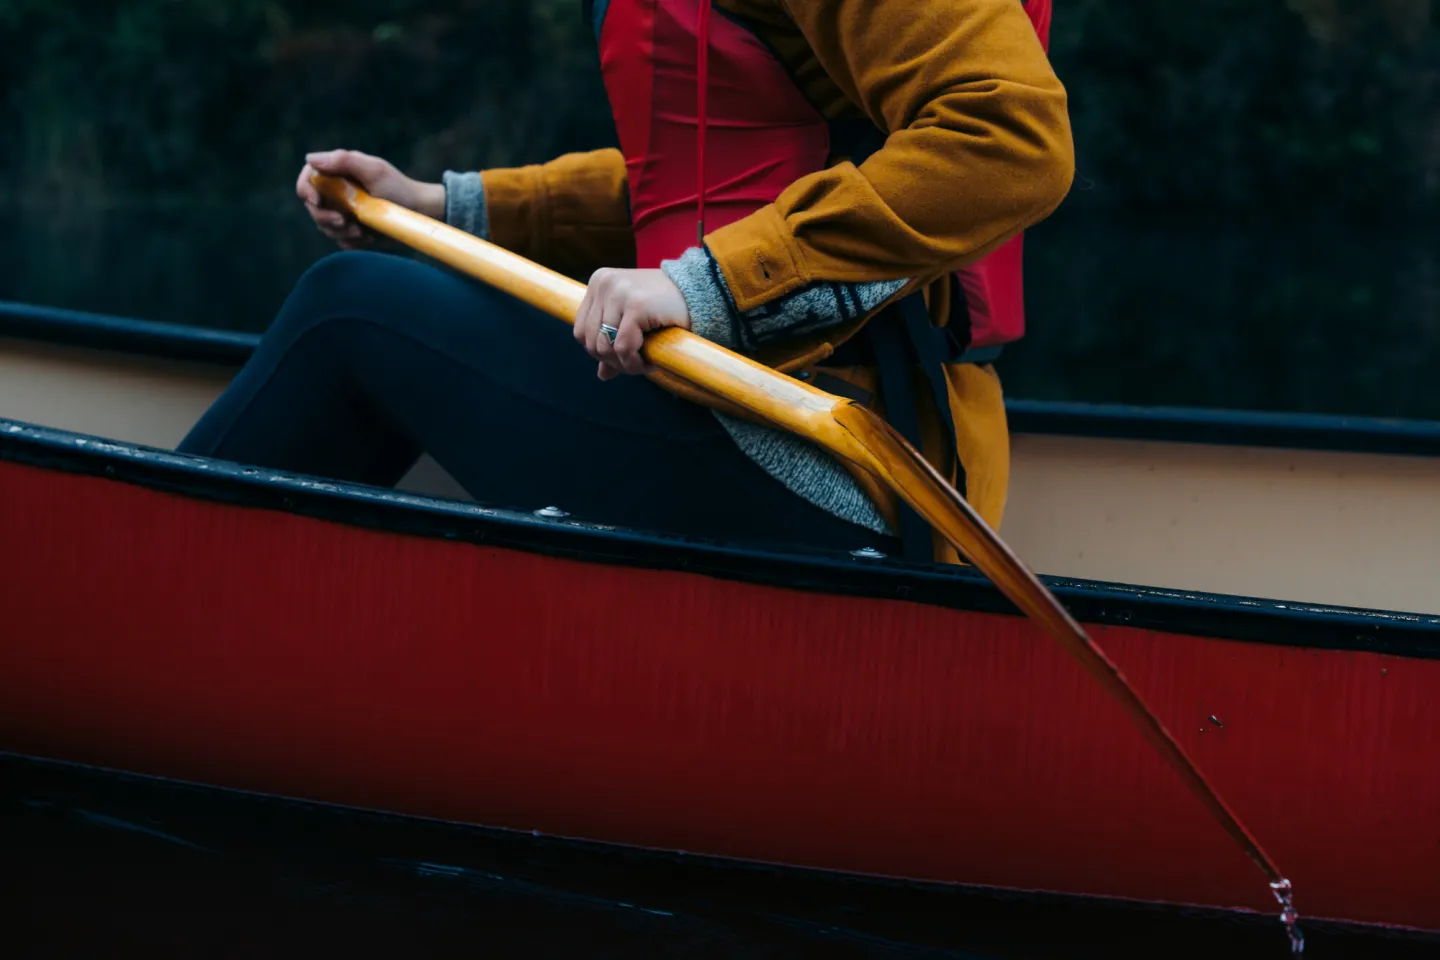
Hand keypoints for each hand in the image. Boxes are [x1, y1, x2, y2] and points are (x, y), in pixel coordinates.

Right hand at [295, 149, 445, 249]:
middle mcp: (336, 193)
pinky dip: (353, 242)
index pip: (307, 180)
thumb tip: (310, 159)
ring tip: (363, 229)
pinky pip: (341, 242)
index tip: (317, 202)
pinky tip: (369, 236)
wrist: (420, 212)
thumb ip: (343, 160)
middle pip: (312, 208)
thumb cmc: (399, 187)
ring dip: (342, 232)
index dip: (307, 190)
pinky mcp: (352, 232)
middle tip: (345, 222)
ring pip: (325, 227)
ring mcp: (343, 213)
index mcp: (337, 173)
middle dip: (325, 218)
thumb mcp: (374, 170)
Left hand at [574, 269, 692, 379]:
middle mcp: (604, 284)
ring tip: (645, 364)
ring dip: (625, 365)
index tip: (622, 359)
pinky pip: (624, 348)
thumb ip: (615, 344)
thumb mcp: (635, 324)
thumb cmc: (668, 308)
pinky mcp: (637, 305)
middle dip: (613, 361)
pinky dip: (635, 364)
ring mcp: (618, 292)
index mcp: (599, 283)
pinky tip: (651, 363)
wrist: (704, 292)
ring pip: (606, 347)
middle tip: (636, 365)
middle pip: (591, 342)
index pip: (581, 331)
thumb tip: (602, 375)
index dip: (600, 352)